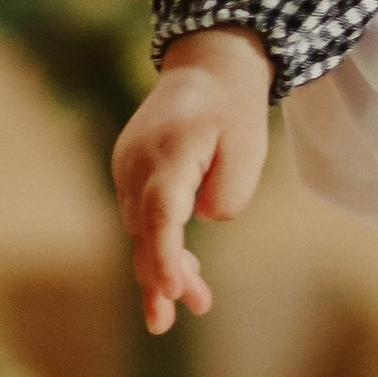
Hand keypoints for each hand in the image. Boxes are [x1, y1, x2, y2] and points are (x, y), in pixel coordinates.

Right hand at [111, 30, 273, 332]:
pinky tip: (184, 274)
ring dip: (165, 266)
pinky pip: (143, 218)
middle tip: (195, 309)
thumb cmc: (233, 107)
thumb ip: (230, 191)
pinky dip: (160, 244)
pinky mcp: (131, 175)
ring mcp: (127, 168)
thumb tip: (204, 220)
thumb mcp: (250, 145)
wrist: (206, 68)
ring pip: (141, 230)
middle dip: (167, 275)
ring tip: (198, 302)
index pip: (160, 213)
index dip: (165, 254)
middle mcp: (137, 163)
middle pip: (147, 230)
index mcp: (169, 153)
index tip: (172, 288)